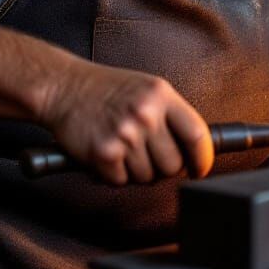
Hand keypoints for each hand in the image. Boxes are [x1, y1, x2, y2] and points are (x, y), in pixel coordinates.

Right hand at [37, 56, 213, 185]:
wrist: (65, 87)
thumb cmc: (106, 89)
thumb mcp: (146, 88)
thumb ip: (170, 113)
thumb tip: (193, 150)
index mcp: (161, 95)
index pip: (197, 134)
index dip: (203, 158)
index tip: (200, 168)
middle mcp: (145, 113)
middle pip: (173, 164)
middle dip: (163, 168)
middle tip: (148, 156)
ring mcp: (125, 133)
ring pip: (147, 177)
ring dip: (136, 172)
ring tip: (123, 149)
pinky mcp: (104, 153)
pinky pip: (121, 182)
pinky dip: (114, 175)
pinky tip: (108, 155)